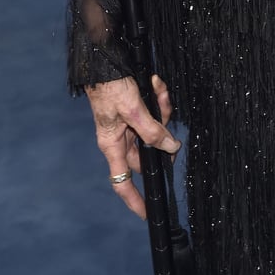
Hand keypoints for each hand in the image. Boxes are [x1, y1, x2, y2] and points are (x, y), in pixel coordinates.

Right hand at [86, 74, 179, 218]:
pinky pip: (155, 111)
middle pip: (150, 149)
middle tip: (166, 115)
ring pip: (157, 127)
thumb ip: (152, 131)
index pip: (123, 181)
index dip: (135, 200)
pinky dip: (159, 97)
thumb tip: (170, 148)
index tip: (148, 214)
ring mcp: (130, 125)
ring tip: (158, 87)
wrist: (104, 60)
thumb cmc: (110, 87)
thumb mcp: (133, 110)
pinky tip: (157, 82)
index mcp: (113, 145)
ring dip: (162, 108)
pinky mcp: (137, 111)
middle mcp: (121, 139)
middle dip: (164, 132)